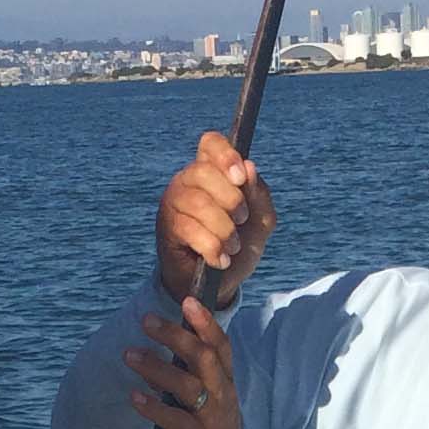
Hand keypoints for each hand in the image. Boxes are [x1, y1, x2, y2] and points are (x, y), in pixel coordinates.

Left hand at [126, 300, 243, 428]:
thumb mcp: (207, 399)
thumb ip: (188, 375)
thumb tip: (155, 352)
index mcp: (226, 382)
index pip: (220, 345)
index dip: (205, 322)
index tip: (187, 300)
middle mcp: (222, 396)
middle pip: (203, 358)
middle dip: (175, 336)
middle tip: (146, 321)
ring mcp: (211, 419)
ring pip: (187, 386)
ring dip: (155, 367)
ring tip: (129, 355)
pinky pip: (174, 421)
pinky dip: (152, 407)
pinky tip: (134, 397)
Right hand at [156, 131, 276, 308]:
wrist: (220, 285)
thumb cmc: (239, 246)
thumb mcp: (260, 222)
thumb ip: (259, 195)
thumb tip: (249, 167)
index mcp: (212, 171)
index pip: (210, 143)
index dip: (225, 155)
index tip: (241, 178)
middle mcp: (188, 180)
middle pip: (204, 172)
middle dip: (231, 200)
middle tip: (242, 220)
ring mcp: (174, 202)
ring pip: (198, 203)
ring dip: (224, 229)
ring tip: (233, 247)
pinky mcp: (167, 228)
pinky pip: (191, 230)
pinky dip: (213, 248)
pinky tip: (220, 260)